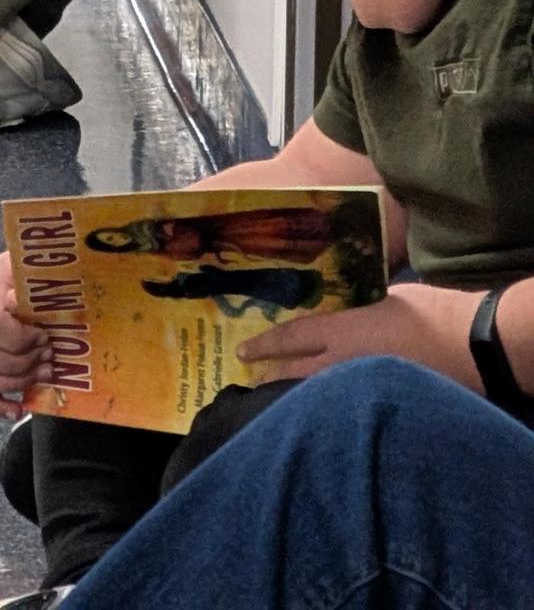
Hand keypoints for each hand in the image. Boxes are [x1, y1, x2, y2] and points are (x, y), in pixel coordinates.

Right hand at [0, 251, 47, 418]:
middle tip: (49, 359)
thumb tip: (13, 301)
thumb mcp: (43, 270)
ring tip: (44, 376)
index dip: (19, 338)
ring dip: (15, 382)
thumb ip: (34, 280)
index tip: (45, 336)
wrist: (39, 275)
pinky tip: (17, 410)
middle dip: (21, 364)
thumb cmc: (45, 273)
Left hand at [238, 282, 482, 389]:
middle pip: (293, 374)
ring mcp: (360, 388)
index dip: (264, 345)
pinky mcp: (380, 407)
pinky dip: (324, 408)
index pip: (292, 338)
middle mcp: (343, 364)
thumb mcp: (381, 300)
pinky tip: (318, 411)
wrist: (470, 346)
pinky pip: (341, 409)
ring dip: (293, 396)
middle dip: (269, 377)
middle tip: (249, 380)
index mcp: (341, 332)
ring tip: (273, 399)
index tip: (242, 352)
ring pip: (312, 395)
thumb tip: (337, 318)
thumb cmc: (428, 313)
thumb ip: (352, 312)